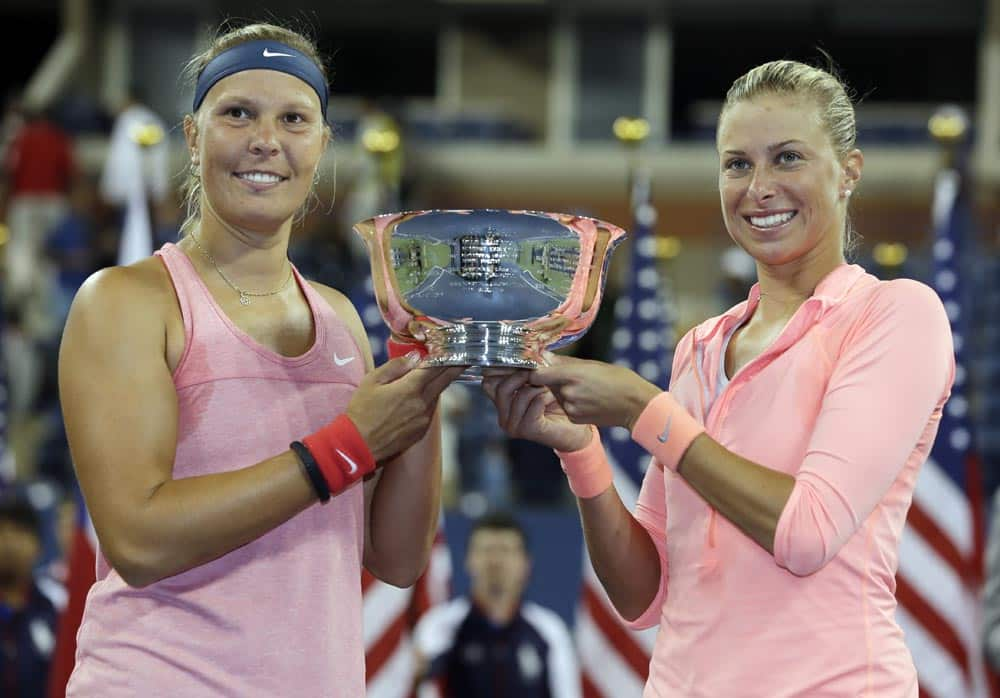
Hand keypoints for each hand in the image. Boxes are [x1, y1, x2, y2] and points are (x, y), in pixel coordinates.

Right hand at [347, 355, 465, 461]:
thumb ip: (395, 366)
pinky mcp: (422, 431)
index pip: (437, 367)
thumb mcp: (372, 381)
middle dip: (456, 368)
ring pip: (437, 395)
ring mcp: (424, 419)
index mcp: (411, 388)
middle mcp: (423, 403)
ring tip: (439, 373)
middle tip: (465, 358)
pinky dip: (430, 399)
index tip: (458, 349)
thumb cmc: (361, 411)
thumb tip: (415, 357)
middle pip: (445, 381)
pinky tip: (423, 395)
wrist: (358, 446)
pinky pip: (430, 409)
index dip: (450, 356)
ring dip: (439, 383)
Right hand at [481, 369, 591, 451]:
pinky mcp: (527, 430)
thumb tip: (524, 348)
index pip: (488, 381)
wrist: (576, 430)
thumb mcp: (541, 379)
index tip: (520, 360)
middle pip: (500, 387)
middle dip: (521, 376)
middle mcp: (503, 415)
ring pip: (519, 396)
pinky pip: (533, 405)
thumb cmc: (558, 404)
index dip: (502, 368)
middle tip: (539, 372)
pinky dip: (546, 397)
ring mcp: (513, 425)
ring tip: (551, 388)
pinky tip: (554, 399)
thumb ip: (529, 367)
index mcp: (502, 402)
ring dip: (539, 388)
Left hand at [528, 353, 661, 429]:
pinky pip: (565, 407)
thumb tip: (544, 356)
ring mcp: (571, 408)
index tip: (538, 366)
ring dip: (563, 391)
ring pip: (556, 396)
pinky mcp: (574, 418)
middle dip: (553, 379)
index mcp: (572, 375)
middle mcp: (568, 393)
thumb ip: (565, 362)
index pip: (537, 375)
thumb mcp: (592, 364)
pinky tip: (587, 399)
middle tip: (571, 375)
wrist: (635, 405)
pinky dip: (571, 402)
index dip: (535, 371)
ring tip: (584, 388)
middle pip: (547, 384)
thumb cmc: (617, 379)